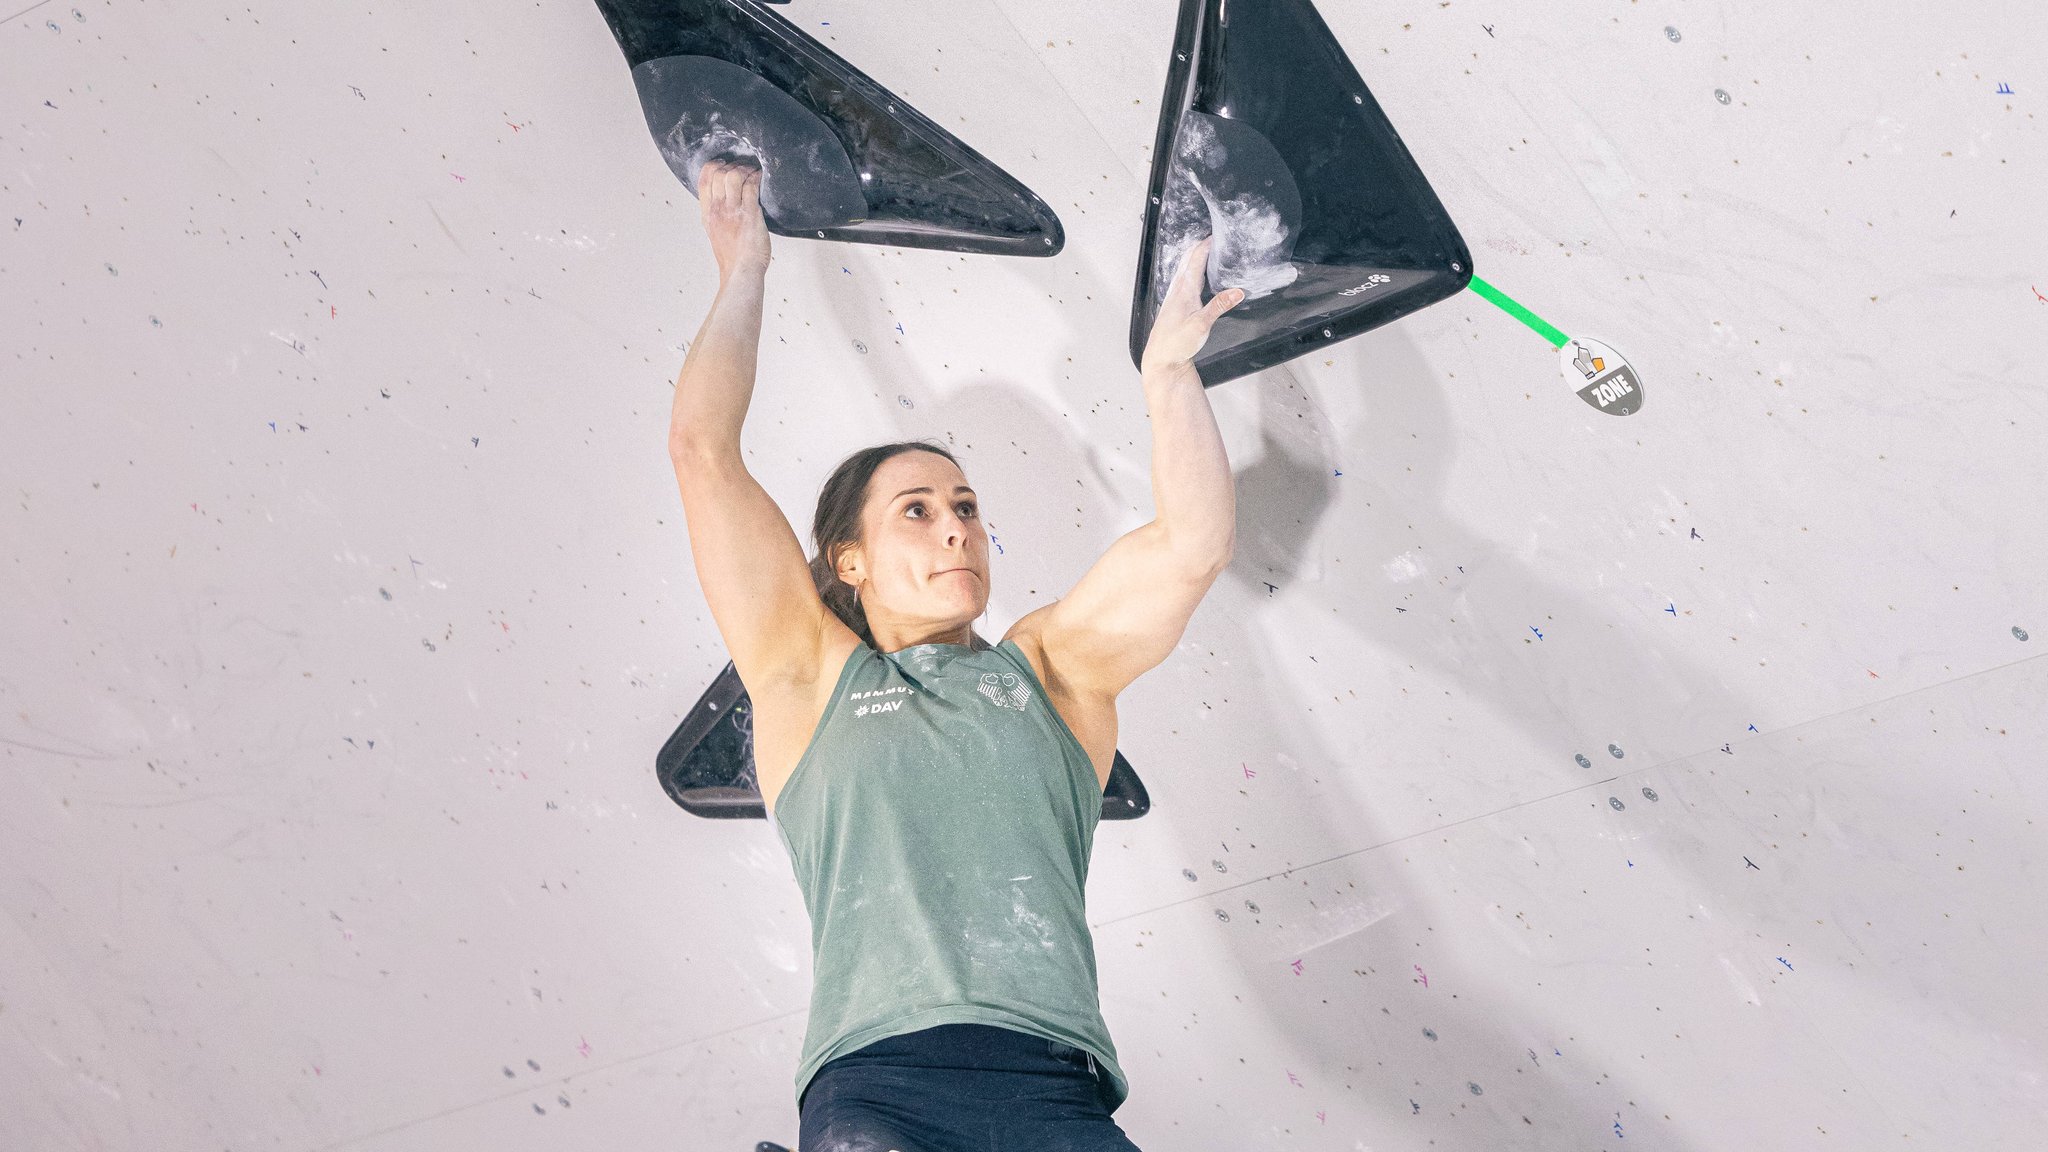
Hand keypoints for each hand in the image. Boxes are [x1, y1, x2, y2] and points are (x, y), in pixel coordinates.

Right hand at [698, 158, 770, 279]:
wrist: (741, 271)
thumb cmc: (732, 256)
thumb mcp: (715, 233)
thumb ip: (716, 215)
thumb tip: (721, 201)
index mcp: (707, 214)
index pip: (704, 180)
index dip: (713, 166)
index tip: (722, 163)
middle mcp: (717, 209)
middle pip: (719, 174)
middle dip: (732, 165)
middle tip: (743, 166)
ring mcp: (732, 211)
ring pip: (733, 176)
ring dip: (745, 169)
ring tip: (752, 171)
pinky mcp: (749, 213)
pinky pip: (751, 186)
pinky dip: (757, 177)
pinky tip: (761, 178)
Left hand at [1140, 236, 1243, 373]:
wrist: (1161, 358)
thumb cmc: (1176, 343)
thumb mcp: (1202, 325)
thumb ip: (1220, 306)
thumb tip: (1238, 291)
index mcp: (1184, 289)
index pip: (1196, 258)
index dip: (1206, 244)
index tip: (1218, 235)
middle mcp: (1177, 289)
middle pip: (1188, 258)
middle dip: (1201, 245)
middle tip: (1215, 237)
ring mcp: (1174, 295)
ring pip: (1184, 267)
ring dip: (1195, 255)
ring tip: (1208, 249)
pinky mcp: (1175, 303)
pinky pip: (1184, 278)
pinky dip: (1192, 268)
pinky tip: (1197, 274)